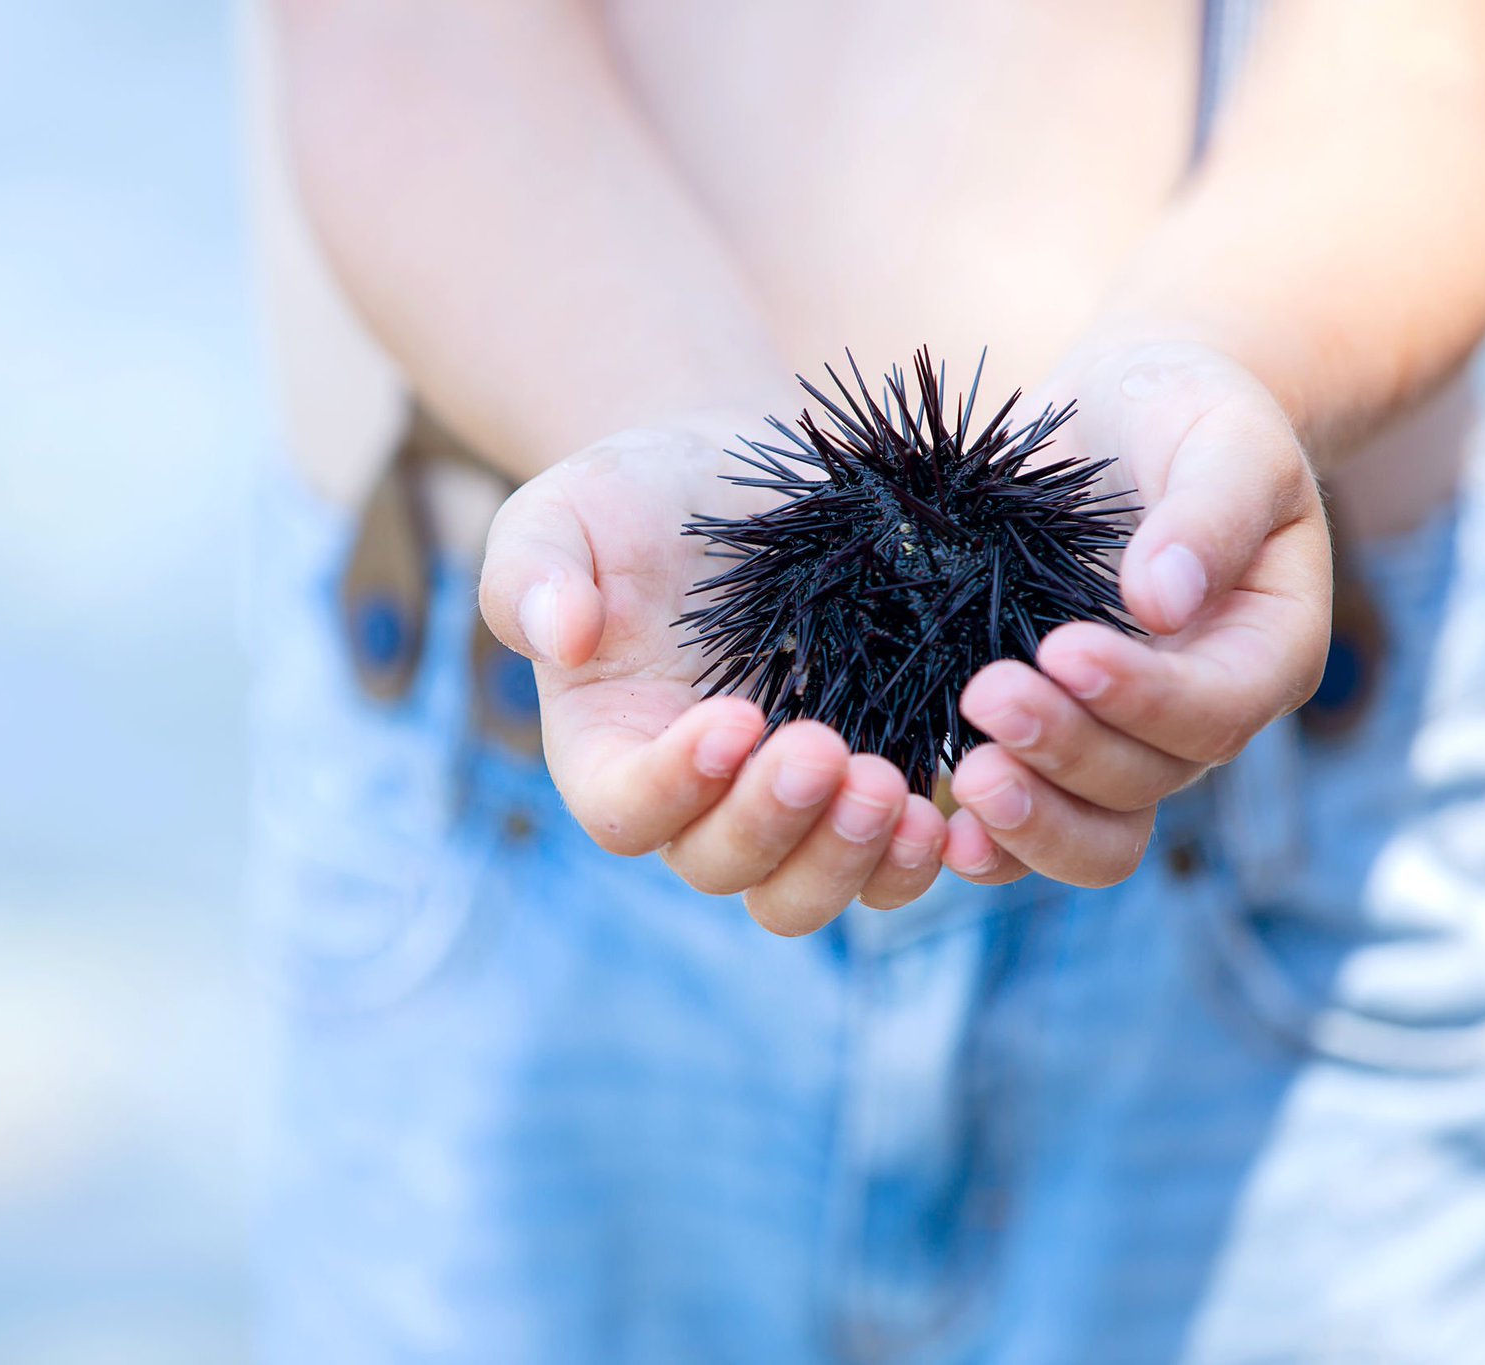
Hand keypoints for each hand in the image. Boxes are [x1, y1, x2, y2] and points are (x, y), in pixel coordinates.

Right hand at [479, 425, 951, 934]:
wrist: (739, 484)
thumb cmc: (634, 502)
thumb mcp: (561, 513)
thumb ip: (532, 572)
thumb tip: (559, 636)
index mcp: (610, 753)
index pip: (627, 812)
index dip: (676, 786)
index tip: (733, 718)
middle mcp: (697, 804)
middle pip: (727, 868)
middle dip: (778, 826)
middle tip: (827, 752)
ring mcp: (788, 808)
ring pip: (809, 891)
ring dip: (853, 859)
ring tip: (897, 791)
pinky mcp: (866, 786)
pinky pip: (888, 863)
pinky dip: (920, 855)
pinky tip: (952, 805)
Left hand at [942, 339, 1333, 886]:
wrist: (1123, 415)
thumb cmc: (1186, 412)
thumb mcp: (1220, 434)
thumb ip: (1207, 510)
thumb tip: (1164, 600)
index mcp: (1265, 650)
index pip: (1216, 708)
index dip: (1143, 697)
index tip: (1063, 649)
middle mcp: (1202, 715)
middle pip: (1148, 781)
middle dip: (1067, 750)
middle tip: (986, 694)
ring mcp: (1126, 740)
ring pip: (1099, 832)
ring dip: (1032, 819)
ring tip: (966, 776)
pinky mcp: (1056, 740)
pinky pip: (1036, 823)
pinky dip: (993, 843)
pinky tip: (941, 829)